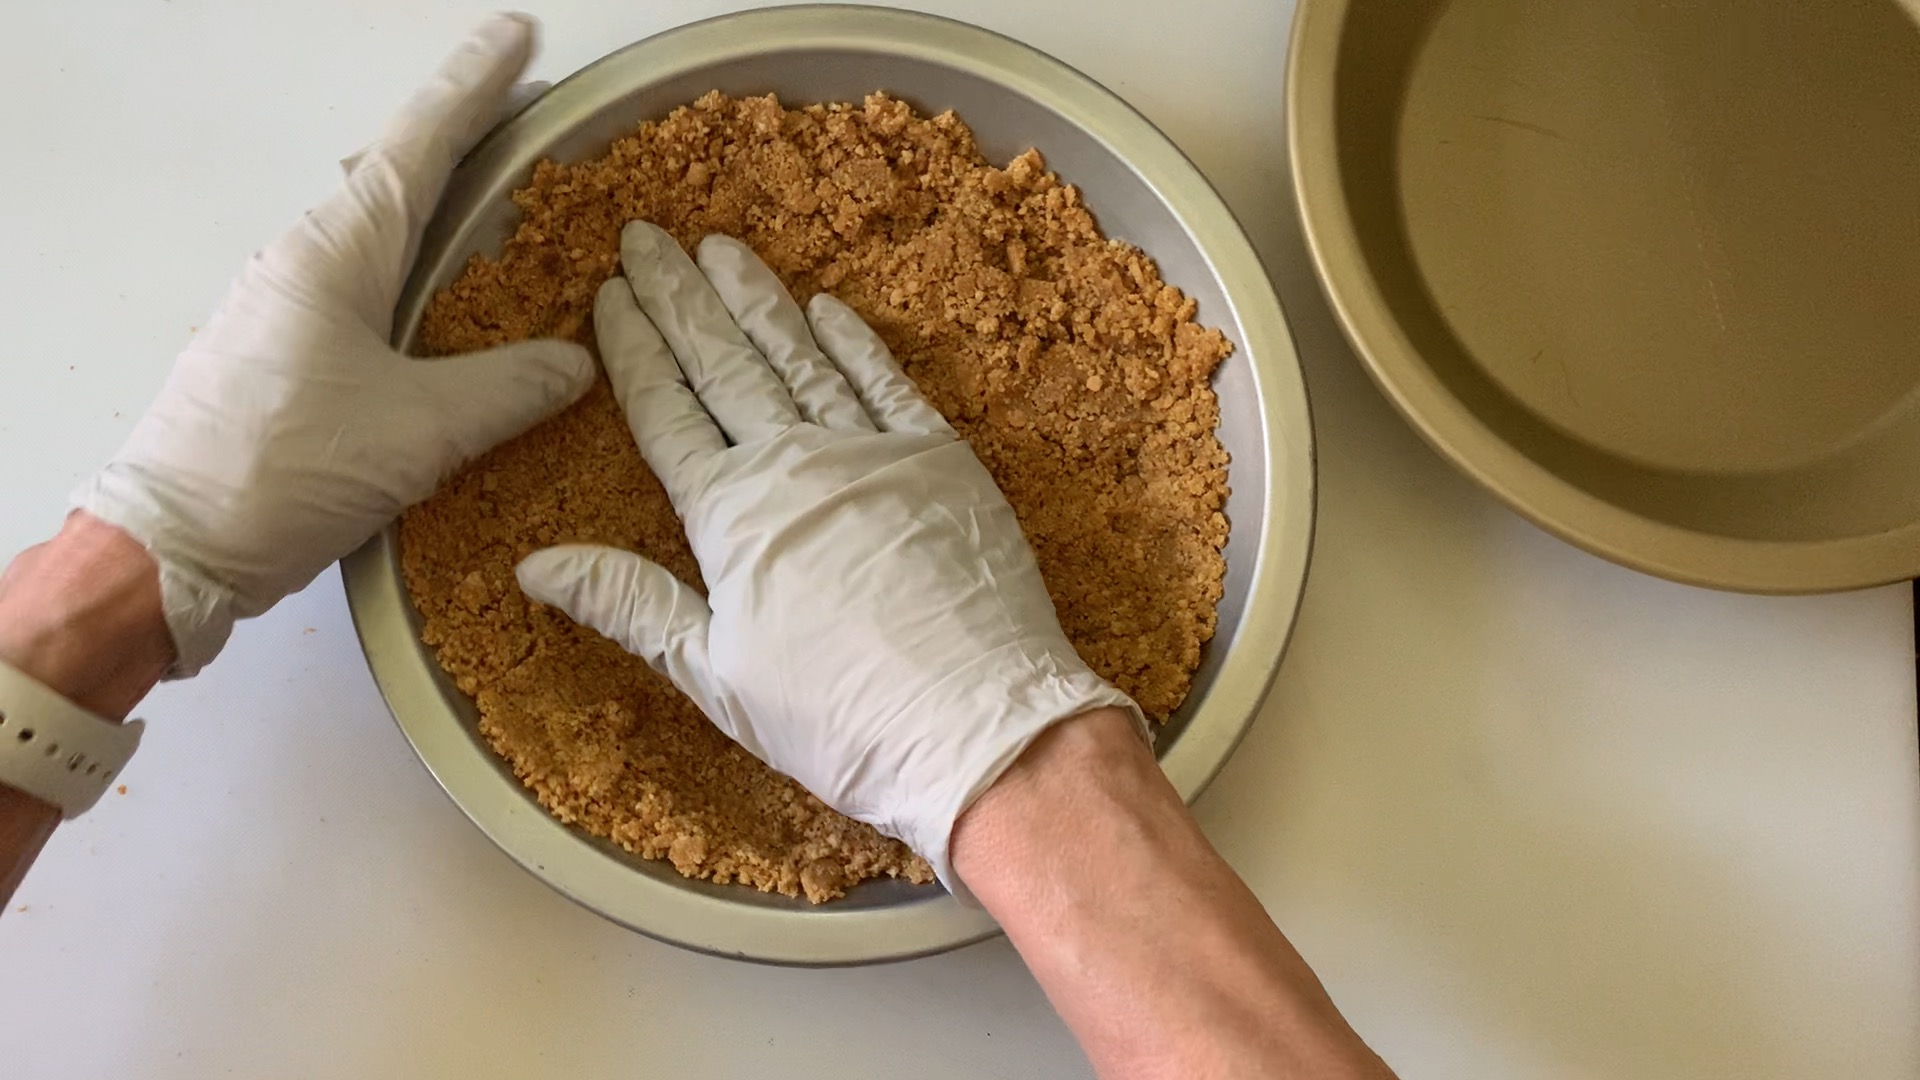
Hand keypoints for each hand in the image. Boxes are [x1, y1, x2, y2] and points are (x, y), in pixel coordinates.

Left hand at [73, 14, 593, 675]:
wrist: (166, 551)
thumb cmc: (283, 472)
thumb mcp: (419, 433)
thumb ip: (506, 389)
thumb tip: (574, 362)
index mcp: (335, 255)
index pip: (419, 144)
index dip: (474, 87)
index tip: (516, 36)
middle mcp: (302, 264)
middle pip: (395, 180)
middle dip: (462, 144)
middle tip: (525, 121)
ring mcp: (281, 308)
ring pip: (375, 240)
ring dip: (436, 216)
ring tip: (497, 211)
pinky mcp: (275, 357)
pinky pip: (359, 292)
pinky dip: (410, 280)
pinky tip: (440, 312)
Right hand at [514, 222, 1140, 896]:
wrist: (976, 727)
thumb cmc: (838, 719)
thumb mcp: (714, 673)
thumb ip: (627, 603)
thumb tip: (533, 565)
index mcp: (729, 515)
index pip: (665, 411)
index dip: (633, 349)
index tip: (608, 295)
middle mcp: (795, 463)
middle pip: (723, 364)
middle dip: (679, 296)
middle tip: (645, 237)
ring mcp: (873, 454)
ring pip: (800, 356)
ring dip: (756, 300)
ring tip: (720, 247)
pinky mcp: (942, 462)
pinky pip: (888, 384)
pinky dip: (853, 343)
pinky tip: (826, 308)